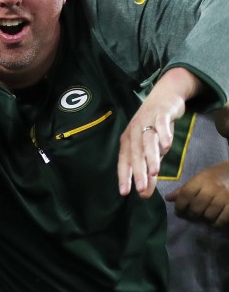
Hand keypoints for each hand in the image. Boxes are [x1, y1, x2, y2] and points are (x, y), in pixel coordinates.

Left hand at [118, 67, 201, 197]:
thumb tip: (145, 193)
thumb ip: (148, 170)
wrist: (163, 97)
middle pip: (135, 153)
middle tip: (140, 189)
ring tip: (154, 172)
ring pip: (148, 141)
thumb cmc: (153, 128)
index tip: (124, 192)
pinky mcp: (161, 114)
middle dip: (137, 172)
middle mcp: (134, 131)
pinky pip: (161, 124)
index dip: (124, 176)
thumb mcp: (150, 149)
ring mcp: (147, 121)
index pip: (124, 161)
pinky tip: (167, 145)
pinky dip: (164, 134)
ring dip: (151, 156)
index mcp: (128, 141)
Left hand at [166, 161, 228, 226]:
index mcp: (202, 179)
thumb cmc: (217, 175)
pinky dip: (216, 223)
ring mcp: (225, 197)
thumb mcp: (201, 177)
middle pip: (196, 208)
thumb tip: (168, 198)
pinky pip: (221, 220)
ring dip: (205, 219)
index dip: (179, 205)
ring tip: (205, 216)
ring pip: (208, 216)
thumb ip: (186, 188)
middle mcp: (213, 188)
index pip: (185, 194)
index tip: (179, 210)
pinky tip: (215, 221)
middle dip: (191, 214)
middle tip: (192, 215)